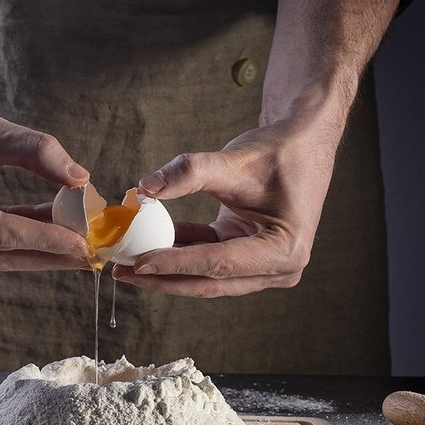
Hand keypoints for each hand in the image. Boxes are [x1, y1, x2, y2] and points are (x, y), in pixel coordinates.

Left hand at [112, 111, 339, 296]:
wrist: (302, 144)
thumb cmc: (280, 151)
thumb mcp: (235, 161)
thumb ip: (190, 173)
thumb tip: (144, 189)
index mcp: (285, 250)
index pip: (219, 263)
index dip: (175, 263)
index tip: (138, 261)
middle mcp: (279, 268)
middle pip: (210, 280)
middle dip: (164, 277)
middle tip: (122, 271)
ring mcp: (264, 267)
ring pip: (206, 276)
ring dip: (167, 268)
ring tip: (126, 263)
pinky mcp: (248, 257)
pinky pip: (208, 260)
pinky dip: (179, 252)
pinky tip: (147, 244)